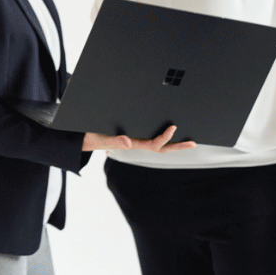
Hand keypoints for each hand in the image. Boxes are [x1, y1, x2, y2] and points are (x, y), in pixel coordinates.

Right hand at [81, 125, 196, 151]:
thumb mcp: (100, 139)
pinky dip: (164, 134)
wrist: (82, 136)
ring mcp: (136, 139)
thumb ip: (112, 141)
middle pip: (161, 147)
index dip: (165, 138)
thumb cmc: (91, 137)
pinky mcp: (133, 133)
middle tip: (194, 143)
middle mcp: (137, 141)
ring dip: (174, 141)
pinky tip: (173, 130)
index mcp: (132, 143)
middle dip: (178, 146)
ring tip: (189, 139)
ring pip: (158, 143)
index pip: (153, 144)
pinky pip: (151, 134)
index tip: (173, 128)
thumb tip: (128, 142)